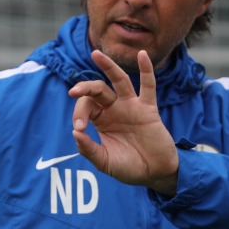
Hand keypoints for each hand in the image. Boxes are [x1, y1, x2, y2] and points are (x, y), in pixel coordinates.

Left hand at [68, 49, 178, 194]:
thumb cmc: (129, 168)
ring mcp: (132, 106)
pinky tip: (142, 55)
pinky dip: (146, 70)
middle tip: (74, 92)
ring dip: (108, 66)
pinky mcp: (149, 109)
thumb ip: (89, 149)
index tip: (79, 128)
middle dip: (85, 88)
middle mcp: (115, 109)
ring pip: (120, 80)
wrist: (154, 174)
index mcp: (101, 120)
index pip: (87, 105)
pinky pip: (148, 86)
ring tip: (95, 54)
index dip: (79, 112)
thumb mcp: (104, 162)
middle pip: (98, 89)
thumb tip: (75, 133)